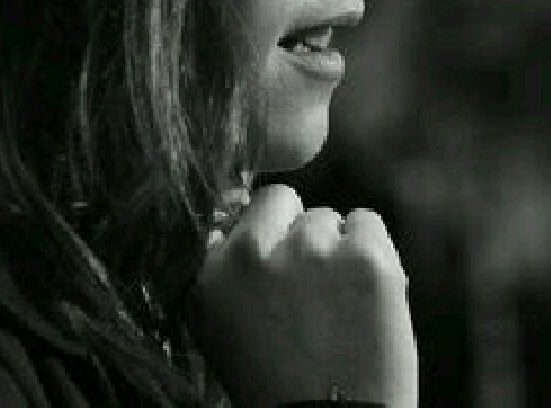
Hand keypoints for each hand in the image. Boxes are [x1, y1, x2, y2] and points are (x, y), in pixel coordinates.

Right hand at [189, 184, 417, 407]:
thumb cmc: (274, 382)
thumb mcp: (217, 324)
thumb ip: (218, 267)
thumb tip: (232, 222)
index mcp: (215, 268)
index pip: (240, 209)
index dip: (264, 232)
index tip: (276, 259)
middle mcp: (256, 249)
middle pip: (283, 202)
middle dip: (295, 233)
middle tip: (309, 280)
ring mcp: (312, 248)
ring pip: (325, 217)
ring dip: (333, 244)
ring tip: (339, 295)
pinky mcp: (364, 258)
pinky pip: (367, 222)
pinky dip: (370, 247)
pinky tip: (366, 287)